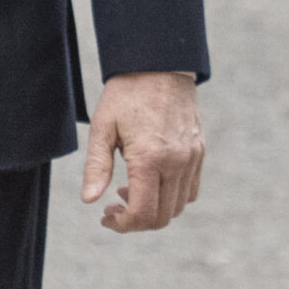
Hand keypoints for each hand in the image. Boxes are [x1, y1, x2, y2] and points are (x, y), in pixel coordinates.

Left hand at [81, 71, 204, 231]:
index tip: (106, 215)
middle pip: (162, 217)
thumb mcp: (103, 127)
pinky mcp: (199, 152)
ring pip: (178, 207)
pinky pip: (190, 190)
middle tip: (114, 206)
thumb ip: (96, 166)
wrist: (160, 64)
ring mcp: (191, 158)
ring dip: (153, 209)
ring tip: (130, 190)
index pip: (143, 213)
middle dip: (135, 221)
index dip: (123, 224)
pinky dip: (171, 197)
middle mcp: (176, 163)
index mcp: (149, 158)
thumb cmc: (126, 93)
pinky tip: (152, 181)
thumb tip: (89, 200)